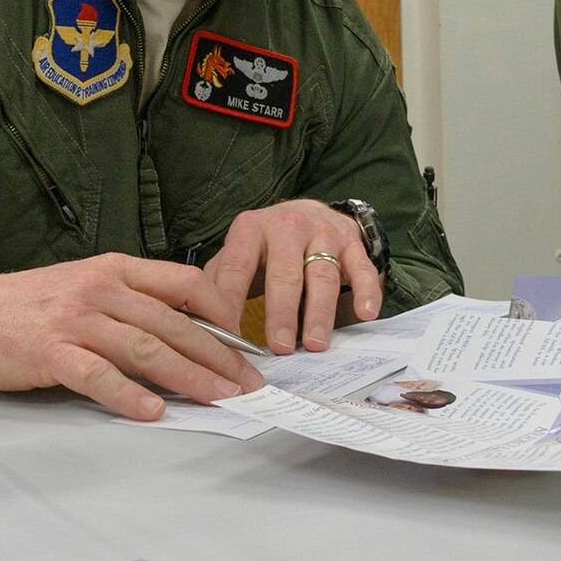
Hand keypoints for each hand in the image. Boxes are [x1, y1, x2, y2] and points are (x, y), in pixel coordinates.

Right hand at [0, 254, 263, 420]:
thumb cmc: (26, 304)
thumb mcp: (86, 284)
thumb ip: (130, 301)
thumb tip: (181, 334)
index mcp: (116, 268)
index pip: (186, 284)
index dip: (223, 313)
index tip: (247, 342)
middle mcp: (102, 289)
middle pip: (175, 324)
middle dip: (219, 356)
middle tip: (249, 384)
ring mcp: (76, 319)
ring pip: (146, 349)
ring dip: (189, 377)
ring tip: (220, 399)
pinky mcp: (50, 351)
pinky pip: (98, 375)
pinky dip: (128, 395)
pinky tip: (153, 412)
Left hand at [204, 199, 381, 354]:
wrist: (307, 212)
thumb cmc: (266, 246)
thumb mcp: (238, 253)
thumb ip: (217, 282)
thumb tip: (195, 323)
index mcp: (250, 229)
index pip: (237, 269)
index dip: (230, 305)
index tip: (229, 340)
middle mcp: (287, 226)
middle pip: (284, 274)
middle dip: (282, 313)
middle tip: (280, 348)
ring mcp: (323, 232)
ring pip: (322, 274)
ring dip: (319, 312)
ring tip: (315, 344)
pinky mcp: (352, 241)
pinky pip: (362, 267)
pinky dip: (366, 291)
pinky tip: (365, 313)